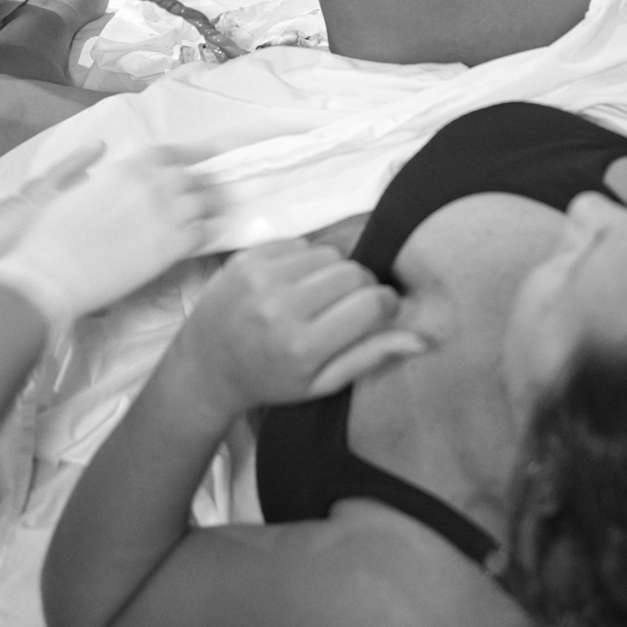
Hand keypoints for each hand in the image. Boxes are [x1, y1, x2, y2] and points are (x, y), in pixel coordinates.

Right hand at [0, 146, 223, 334]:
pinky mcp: (171, 248)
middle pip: (195, 177)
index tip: (205, 157)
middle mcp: (154, 186)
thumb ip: (98, 175)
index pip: (172, 153)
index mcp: (129, 168)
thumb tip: (106, 166)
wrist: (53, 273)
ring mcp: (166, 217)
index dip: (193, 154)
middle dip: (205, 182)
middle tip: (213, 189)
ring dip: (212, 206)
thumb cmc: (51, 233)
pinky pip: (202, 234)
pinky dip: (207, 233)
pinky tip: (205, 237)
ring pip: (205, 204)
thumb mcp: (71, 189)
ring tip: (216, 212)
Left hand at [181, 240, 425, 417]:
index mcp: (303, 346)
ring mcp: (260, 277)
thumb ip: (370, 355)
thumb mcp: (321, 383)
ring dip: (332, 272)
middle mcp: (280, 307)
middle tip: (343, 309)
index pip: (371, 304)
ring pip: (329, 254)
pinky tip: (292, 285)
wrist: (205, 365)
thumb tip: (421, 336)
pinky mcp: (247, 257)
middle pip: (353, 273)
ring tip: (314, 298)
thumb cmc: (269, 380)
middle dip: (360, 287)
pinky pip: (301, 244)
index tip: (378, 313)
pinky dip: (305, 261)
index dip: (384, 305)